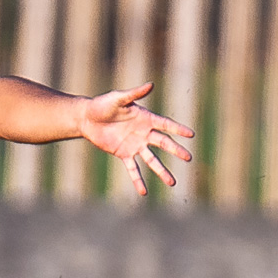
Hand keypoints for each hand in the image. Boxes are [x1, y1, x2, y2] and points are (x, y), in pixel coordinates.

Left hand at [80, 81, 192, 195]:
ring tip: (172, 183)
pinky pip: (133, 169)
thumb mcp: (118, 98)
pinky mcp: (123, 154)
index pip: (165, 124)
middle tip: (188, 157)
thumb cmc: (102, 104)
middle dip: (176, 150)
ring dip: (161, 171)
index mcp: (145, 118)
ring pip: (151, 160)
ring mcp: (134, 145)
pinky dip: (138, 180)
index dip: (178, 129)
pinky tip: (143, 192)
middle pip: (163, 143)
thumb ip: (134, 93)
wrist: (87, 118)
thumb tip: (151, 84)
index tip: (191, 135)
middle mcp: (143, 133)